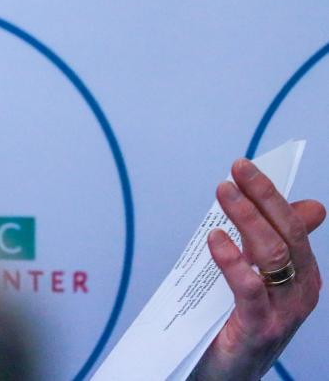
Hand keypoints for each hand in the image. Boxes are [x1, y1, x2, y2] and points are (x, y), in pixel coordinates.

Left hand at [192, 159, 324, 380]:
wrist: (226, 376)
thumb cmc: (240, 325)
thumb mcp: (260, 279)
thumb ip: (274, 244)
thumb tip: (310, 206)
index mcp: (303, 275)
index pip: (292, 226)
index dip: (269, 194)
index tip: (244, 166)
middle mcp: (300, 292)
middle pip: (286, 235)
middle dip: (262, 198)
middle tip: (235, 170)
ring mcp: (283, 313)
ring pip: (272, 256)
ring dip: (247, 219)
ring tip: (222, 193)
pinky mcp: (258, 330)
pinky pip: (249, 289)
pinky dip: (233, 260)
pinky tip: (216, 239)